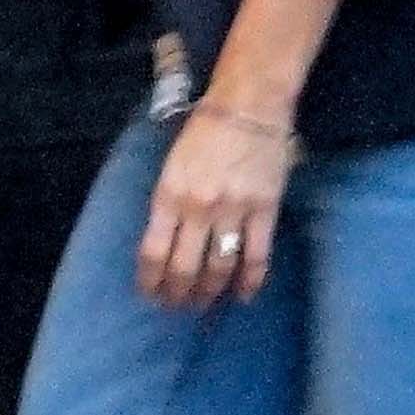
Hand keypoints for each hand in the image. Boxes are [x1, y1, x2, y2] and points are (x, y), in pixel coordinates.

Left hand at [138, 101, 293, 309]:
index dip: (150, 282)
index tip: (151, 296)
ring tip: (204, 304)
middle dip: (178, 295)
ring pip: (218, 268)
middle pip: (184, 268)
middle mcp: (198, 208)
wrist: (248, 106)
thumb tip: (166, 245)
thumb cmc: (204, 132)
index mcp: (169, 195)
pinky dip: (250, 281)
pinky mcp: (264, 210)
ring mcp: (233, 211)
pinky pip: (256, 256)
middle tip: (178, 307)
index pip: (153, 253)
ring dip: (209, 293)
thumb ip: (168, 205)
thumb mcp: (172, 167)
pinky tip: (244, 295)